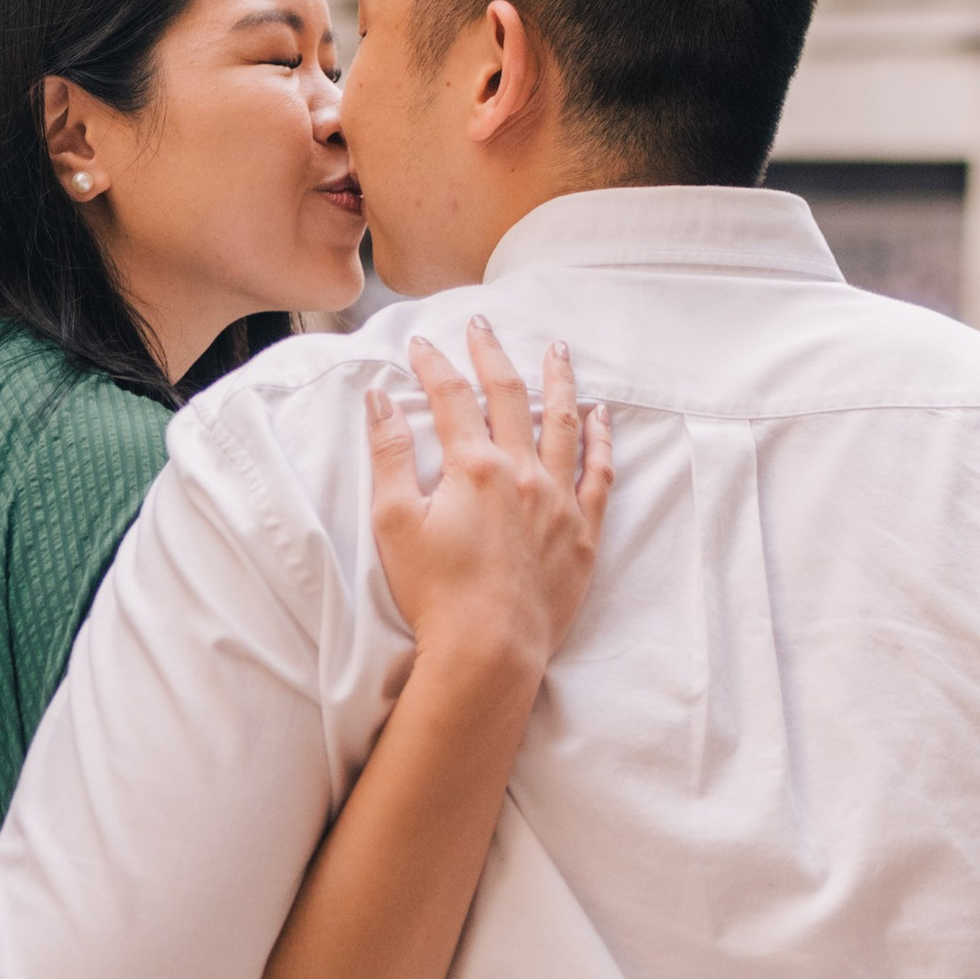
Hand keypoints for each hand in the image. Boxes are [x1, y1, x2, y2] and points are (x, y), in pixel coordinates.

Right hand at [367, 322, 613, 682]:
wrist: (489, 653)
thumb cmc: (435, 593)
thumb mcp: (394, 520)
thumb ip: (389, 454)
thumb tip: (379, 398)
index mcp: (475, 467)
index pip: (451, 398)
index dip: (433, 365)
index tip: (421, 343)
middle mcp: (523, 473)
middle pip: (510, 396)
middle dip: (493, 355)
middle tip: (484, 325)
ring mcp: (559, 502)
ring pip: (564, 424)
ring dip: (559, 381)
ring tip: (558, 349)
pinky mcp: (583, 534)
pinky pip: (599, 474)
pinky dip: (600, 440)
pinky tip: (600, 416)